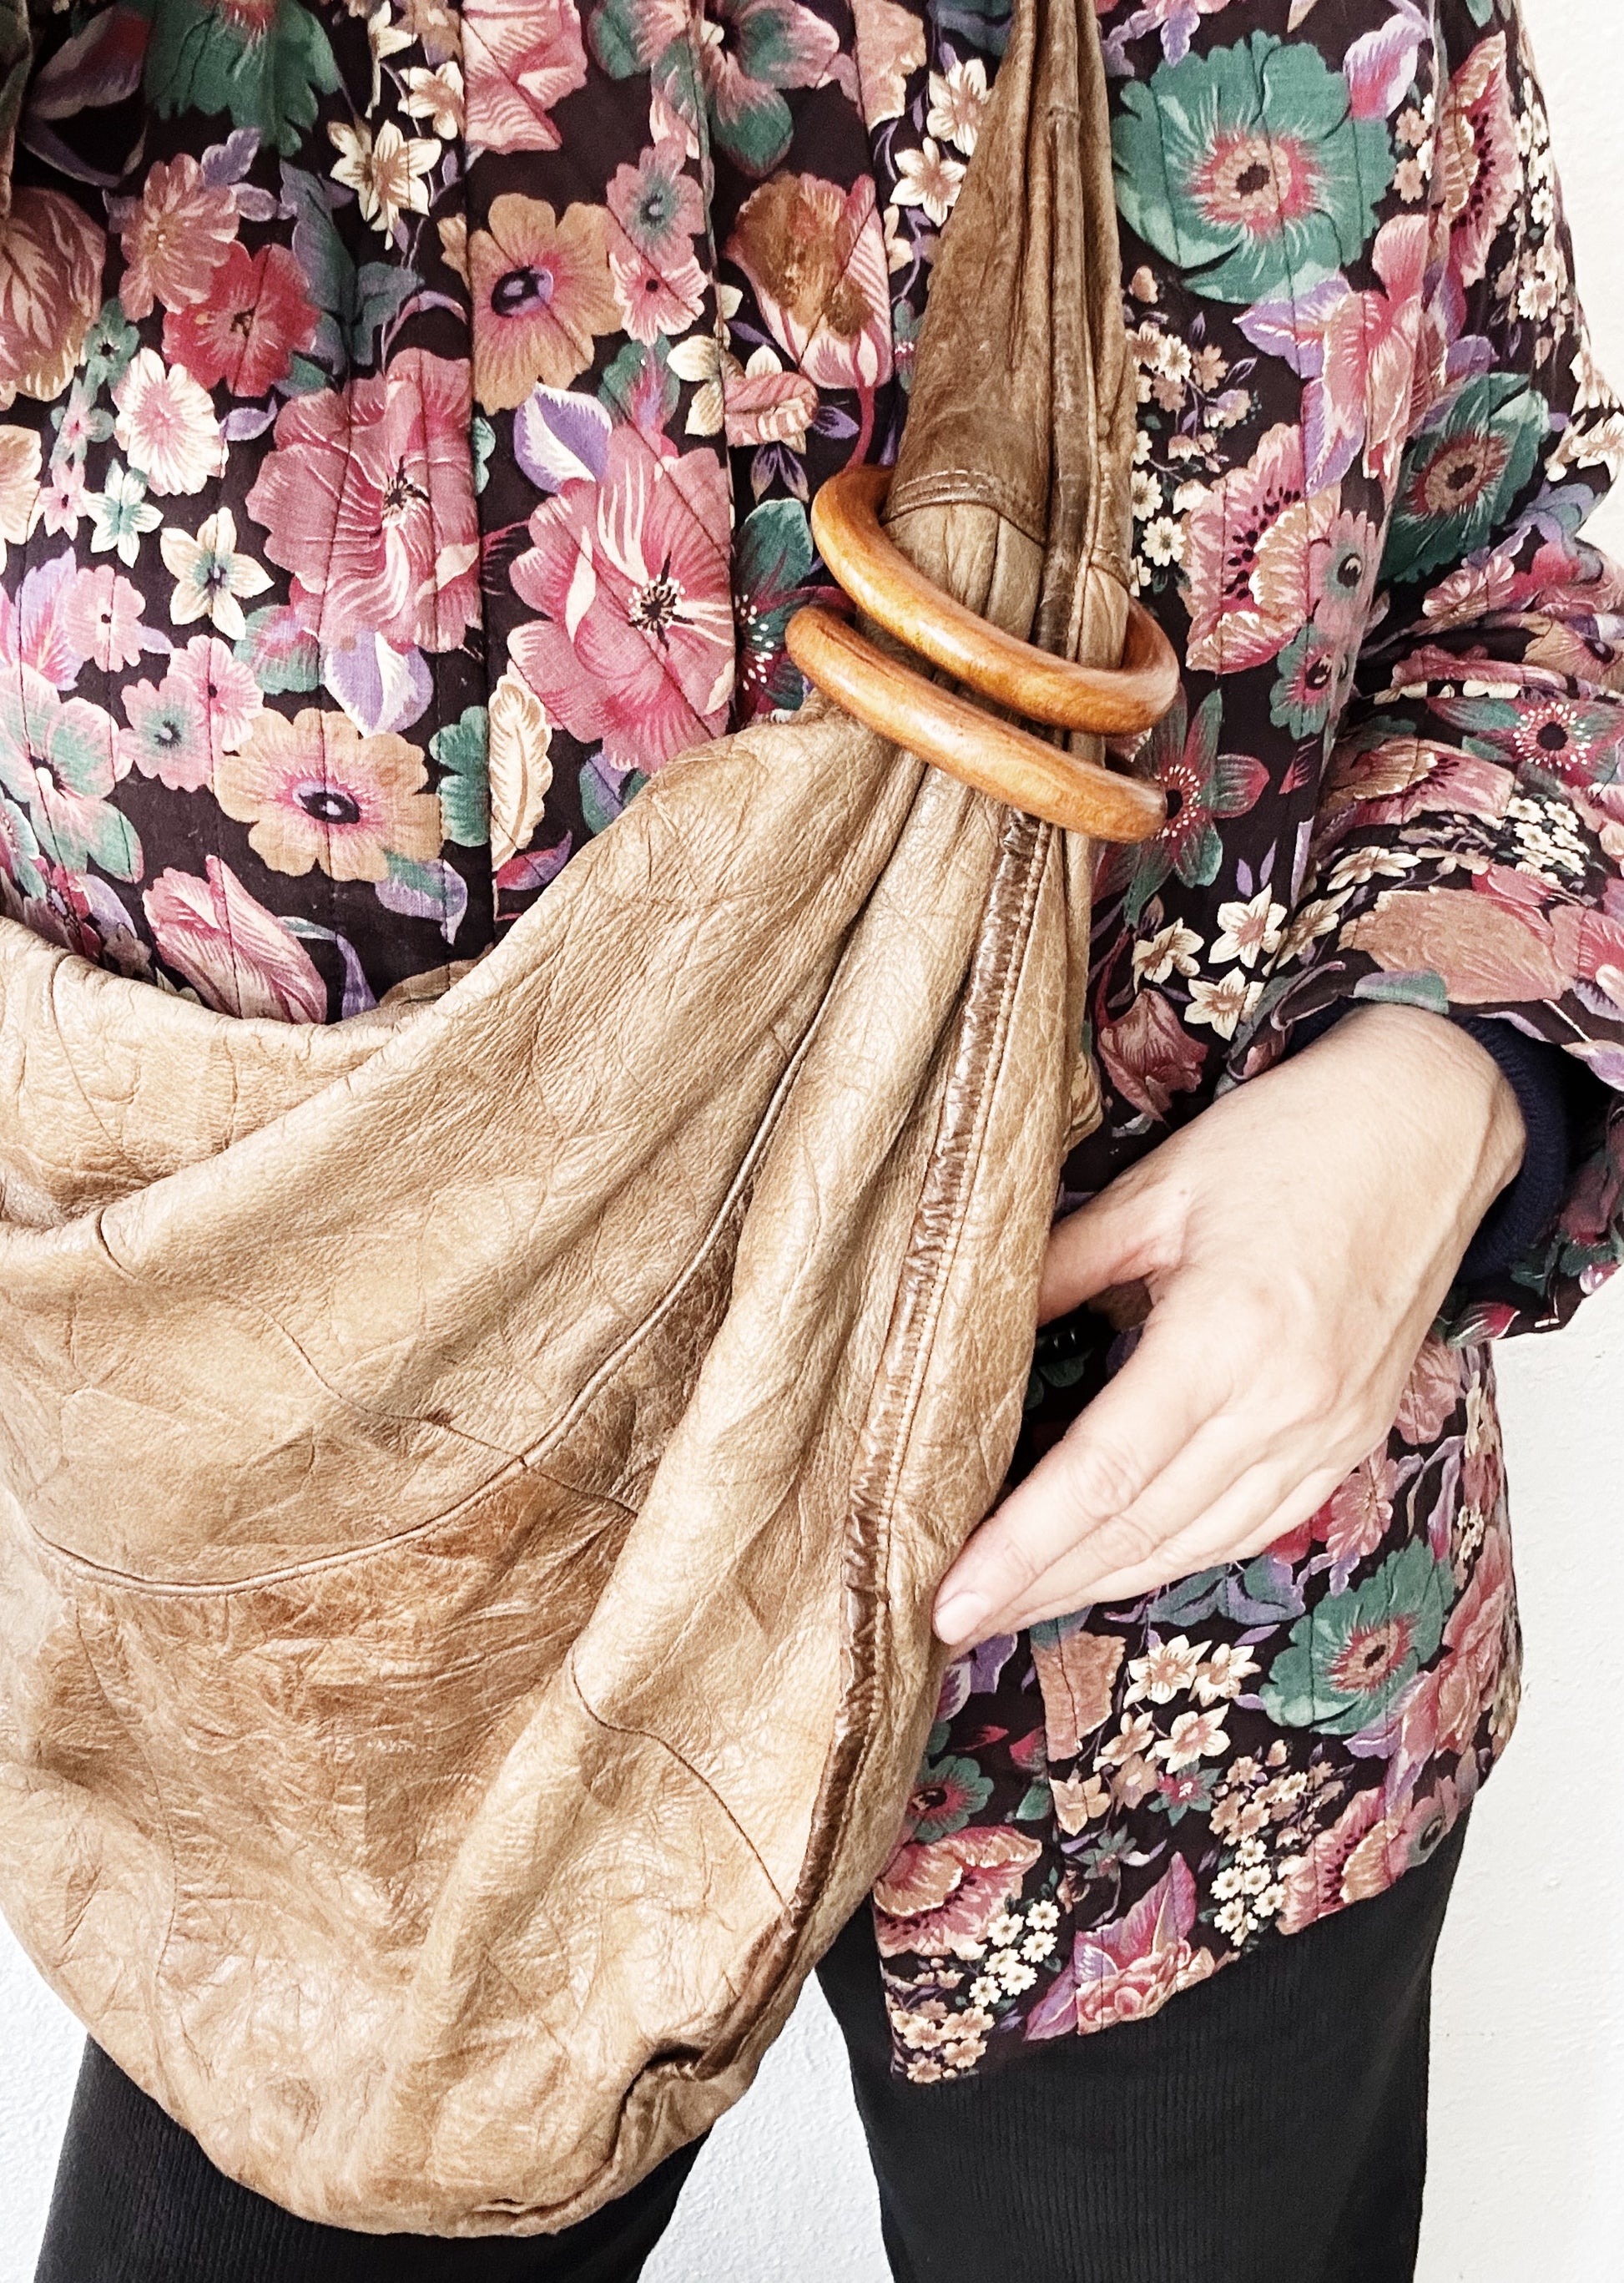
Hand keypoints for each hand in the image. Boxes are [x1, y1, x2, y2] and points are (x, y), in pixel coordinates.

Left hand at [932, 1005, 1525, 1647]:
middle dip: (1041, 1585)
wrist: (1429, 1127)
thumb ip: (1059, 1267)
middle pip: (1141, 1528)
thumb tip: (970, 1328)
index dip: (1021, 1547)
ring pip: (1197, 1542)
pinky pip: (1253, 1525)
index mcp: (1225, 1336)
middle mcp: (1284, 1404)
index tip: (952, 1596)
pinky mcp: (1350, 1438)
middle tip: (955, 1619)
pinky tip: (1119, 1562)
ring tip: (1017, 1603)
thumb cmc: (1296, 1141)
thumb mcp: (1155, 1189)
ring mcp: (1327, 1431)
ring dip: (1102, 1583)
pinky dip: (1178, 1554)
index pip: (1102, 1475)